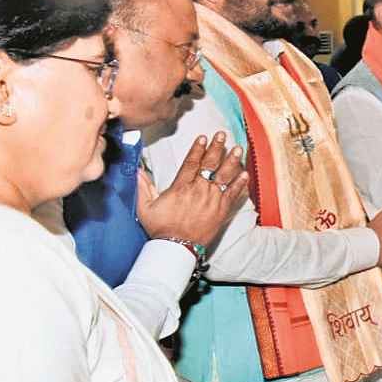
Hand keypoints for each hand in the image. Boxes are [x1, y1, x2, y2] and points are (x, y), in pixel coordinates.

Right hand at [137, 132, 248, 248]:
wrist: (177, 247)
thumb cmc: (161, 228)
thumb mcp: (145, 207)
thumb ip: (143, 187)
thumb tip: (137, 171)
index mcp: (181, 187)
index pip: (191, 162)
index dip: (198, 148)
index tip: (203, 137)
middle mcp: (198, 190)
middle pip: (209, 164)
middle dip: (216, 147)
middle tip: (222, 134)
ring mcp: (211, 199)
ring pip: (223, 176)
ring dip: (232, 161)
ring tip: (238, 149)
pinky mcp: (221, 210)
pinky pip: (232, 194)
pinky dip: (239, 184)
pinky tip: (245, 174)